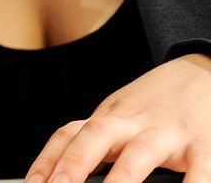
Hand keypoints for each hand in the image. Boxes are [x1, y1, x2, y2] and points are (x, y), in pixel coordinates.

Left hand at [26, 54, 210, 182]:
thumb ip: (95, 143)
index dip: (46, 160)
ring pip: (141, 152)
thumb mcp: (120, 115)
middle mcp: (133, 121)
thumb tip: (59, 173)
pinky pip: (199, 169)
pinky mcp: (204, 143)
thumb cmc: (155, 102)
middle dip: (74, 162)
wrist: (200, 71)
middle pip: (97, 135)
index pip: (69, 134)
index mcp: (109, 117)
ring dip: (122, 178)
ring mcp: (168, 131)